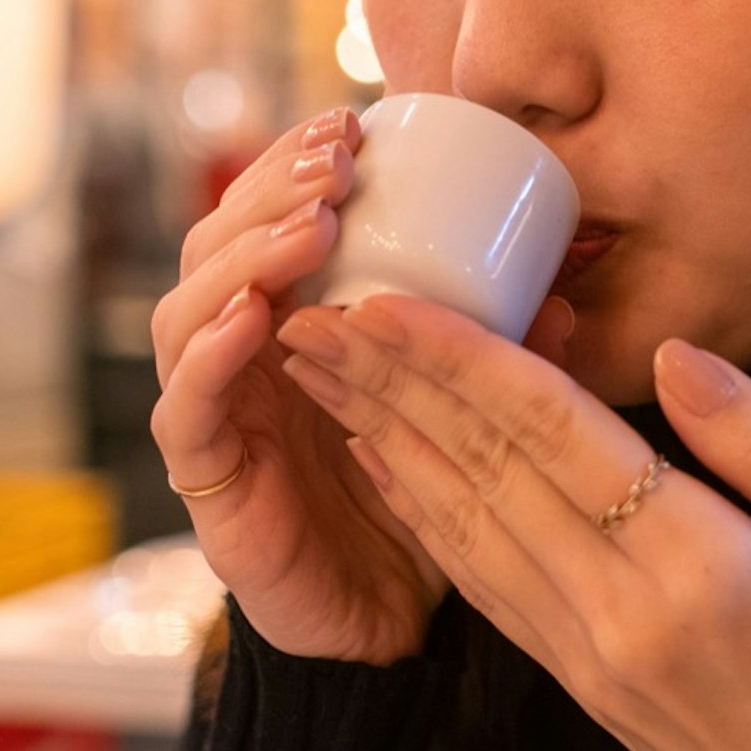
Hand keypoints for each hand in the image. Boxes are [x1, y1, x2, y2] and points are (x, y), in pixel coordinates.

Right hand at [149, 111, 459, 663]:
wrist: (387, 625)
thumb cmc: (424, 505)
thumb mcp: (468, 414)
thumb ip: (500, 358)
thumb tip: (561, 297)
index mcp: (288, 323)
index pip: (265, 219)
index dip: (294, 165)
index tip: (353, 125)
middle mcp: (237, 358)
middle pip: (215, 246)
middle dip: (268, 192)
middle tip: (332, 162)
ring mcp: (214, 415)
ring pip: (189, 313)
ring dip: (244, 258)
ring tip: (306, 226)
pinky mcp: (206, 481)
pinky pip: (188, 409)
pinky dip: (212, 356)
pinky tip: (251, 318)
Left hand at [272, 295, 750, 750]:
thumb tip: (679, 356)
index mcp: (699, 568)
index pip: (554, 435)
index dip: (464, 360)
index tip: (386, 302)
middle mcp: (620, 613)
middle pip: (485, 472)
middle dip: (393, 386)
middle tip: (311, 316)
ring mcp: (588, 656)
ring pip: (466, 526)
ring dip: (387, 441)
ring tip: (322, 375)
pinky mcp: (581, 683)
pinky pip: (482, 584)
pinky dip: (425, 516)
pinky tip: (386, 466)